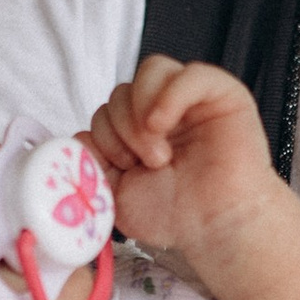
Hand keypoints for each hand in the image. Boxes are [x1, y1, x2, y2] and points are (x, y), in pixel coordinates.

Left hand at [88, 55, 279, 266]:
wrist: (217, 228)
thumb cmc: (175, 214)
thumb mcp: (114, 192)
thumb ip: (91, 161)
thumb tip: (77, 136)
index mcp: (139, 130)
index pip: (106, 108)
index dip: (104, 136)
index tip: (122, 169)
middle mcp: (164, 110)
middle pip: (122, 90)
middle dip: (121, 129)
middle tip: (144, 164)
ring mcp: (191, 99)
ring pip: (150, 71)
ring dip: (140, 112)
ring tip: (158, 152)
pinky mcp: (221, 93)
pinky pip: (189, 73)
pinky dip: (169, 95)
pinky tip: (163, 125)